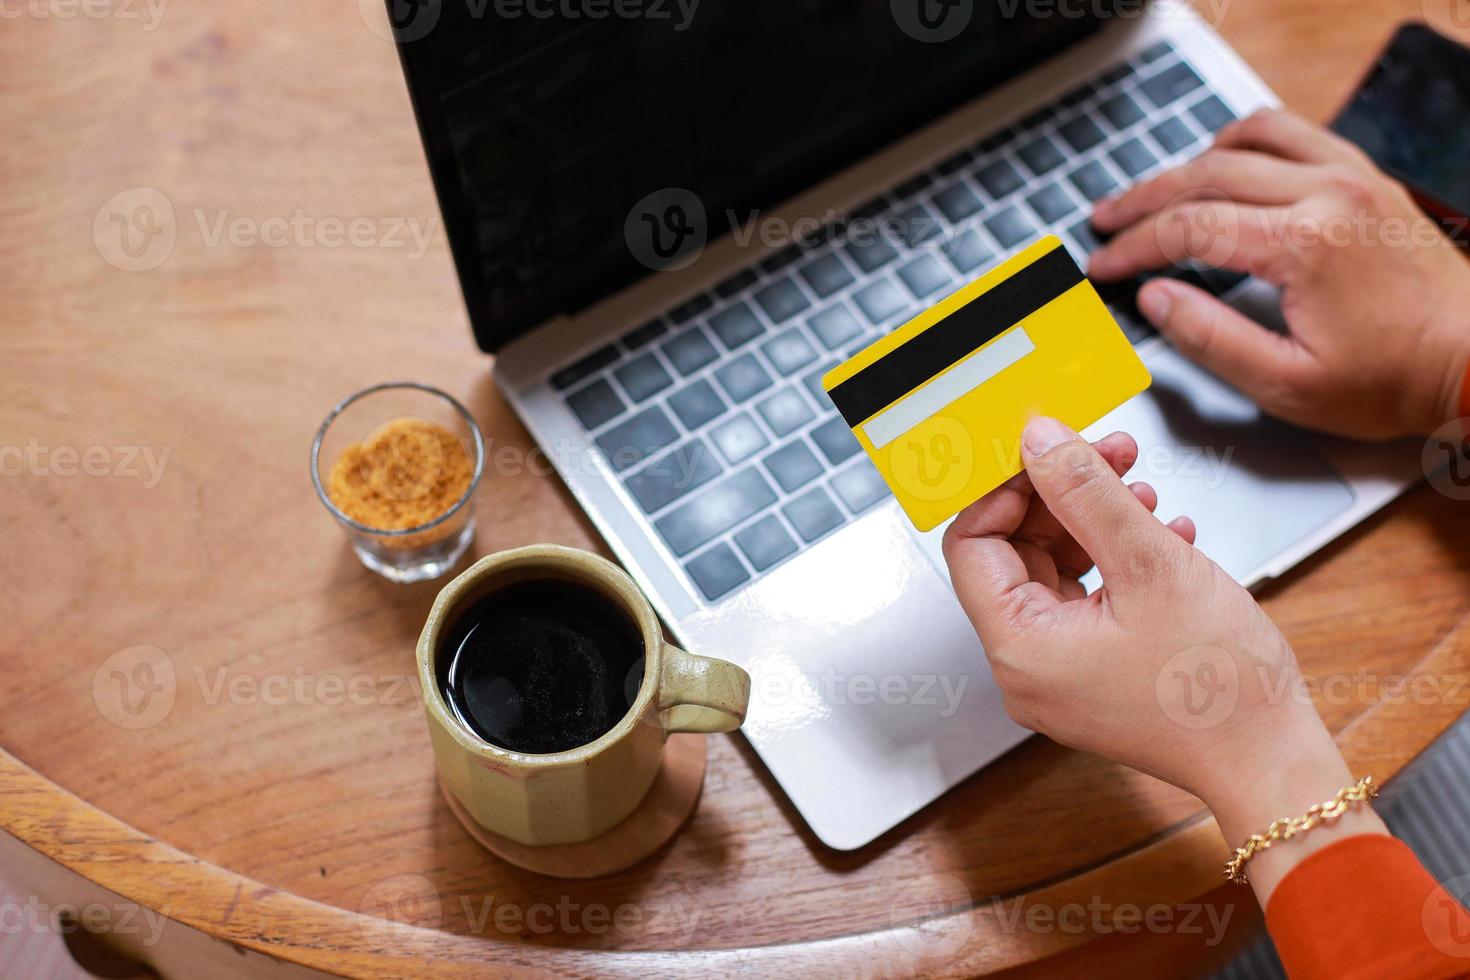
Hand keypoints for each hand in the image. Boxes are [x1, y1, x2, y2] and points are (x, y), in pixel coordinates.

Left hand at [943, 417, 1384, 900]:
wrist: (1273, 763)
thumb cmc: (1218, 687)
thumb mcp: (1149, 563)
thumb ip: (1086, 492)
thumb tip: (1039, 440)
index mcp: (1018, 646)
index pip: (972, 543)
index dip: (1006, 487)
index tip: (1046, 449)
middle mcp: (1025, 667)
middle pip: (1015, 553)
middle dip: (1062, 496)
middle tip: (1112, 454)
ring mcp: (1060, 675)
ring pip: (1055, 572)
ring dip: (1095, 523)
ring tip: (1145, 494)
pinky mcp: (1094, 676)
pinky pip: (1086, 601)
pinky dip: (1116, 561)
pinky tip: (1165, 534)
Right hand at [1089, 108, 1469, 438]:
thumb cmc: (1392, 379)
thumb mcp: (1286, 383)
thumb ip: (1210, 337)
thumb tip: (1156, 298)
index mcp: (1303, 244)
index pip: (1189, 227)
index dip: (1134, 246)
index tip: (1104, 265)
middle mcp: (1327, 194)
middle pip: (1208, 174)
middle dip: (1145, 200)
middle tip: (1106, 221)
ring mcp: (1351, 178)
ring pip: (1248, 139)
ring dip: (1190, 161)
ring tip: (1154, 191)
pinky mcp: (1366, 178)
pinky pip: (1296, 132)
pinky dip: (1247, 140)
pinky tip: (1223, 160)